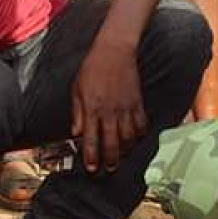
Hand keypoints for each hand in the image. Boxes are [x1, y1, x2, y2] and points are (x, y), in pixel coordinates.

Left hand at [72, 39, 145, 172]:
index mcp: (91, 109)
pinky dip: (140, 135)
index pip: (91, 139)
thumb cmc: (92, 68)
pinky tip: (136, 140)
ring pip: (128, 138)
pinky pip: (141, 125)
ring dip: (125, 151)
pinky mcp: (137, 102)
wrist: (114, 50)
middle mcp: (109, 111)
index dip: (91, 157)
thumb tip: (76, 133)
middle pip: (111, 143)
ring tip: (122, 157)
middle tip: (109, 168)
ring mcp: (125, 108)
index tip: (92, 168)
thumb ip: (77, 112)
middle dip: (110, 160)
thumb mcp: (77, 89)